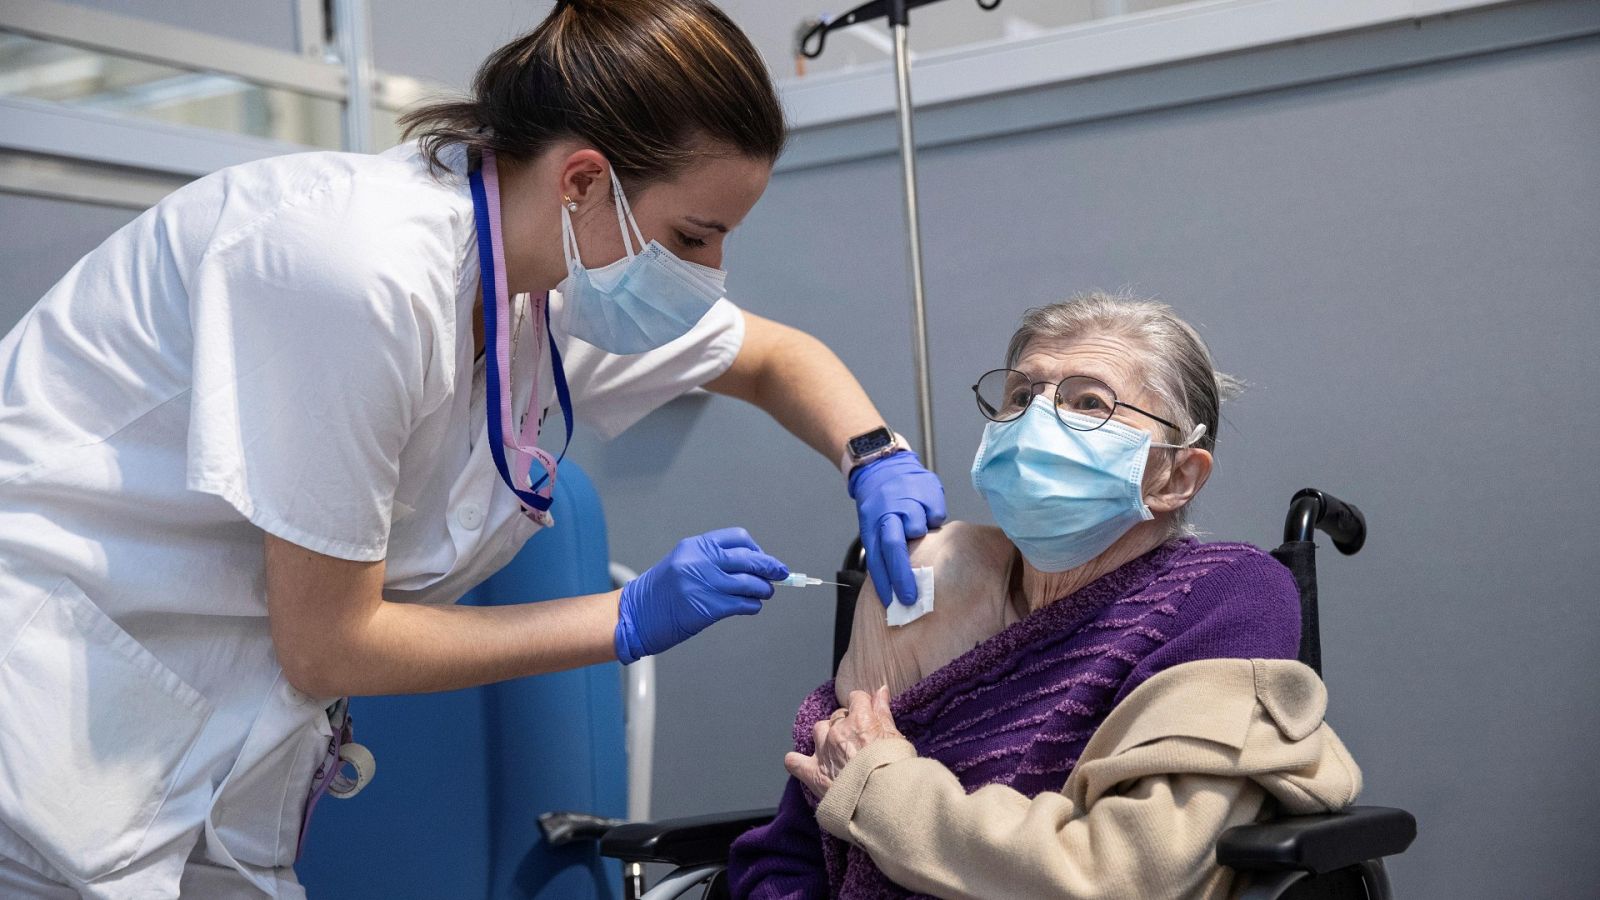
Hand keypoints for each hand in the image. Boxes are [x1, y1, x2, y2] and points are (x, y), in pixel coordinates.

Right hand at [614, 527, 787, 663]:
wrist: (634, 615)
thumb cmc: (658, 594)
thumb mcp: (681, 565)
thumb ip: (711, 561)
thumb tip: (748, 566)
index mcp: (695, 546)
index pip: (737, 538)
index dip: (756, 549)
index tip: (764, 559)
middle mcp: (701, 561)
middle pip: (749, 558)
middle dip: (770, 566)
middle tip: (781, 573)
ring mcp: (705, 584)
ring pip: (750, 582)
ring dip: (764, 589)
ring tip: (766, 593)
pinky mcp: (708, 607)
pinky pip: (742, 603)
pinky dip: (753, 605)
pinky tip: (752, 606)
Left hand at [785, 686, 901, 797]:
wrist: (883, 801)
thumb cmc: (894, 770)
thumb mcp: (896, 737)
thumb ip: (884, 711)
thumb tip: (880, 690)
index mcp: (860, 720)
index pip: (856, 698)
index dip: (862, 705)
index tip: (866, 712)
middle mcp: (838, 732)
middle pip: (837, 716)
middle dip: (846, 724)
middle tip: (858, 740)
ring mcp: (824, 752)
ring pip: (818, 730)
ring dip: (825, 736)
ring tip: (837, 749)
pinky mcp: (814, 774)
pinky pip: (794, 762)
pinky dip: (797, 761)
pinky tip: (803, 763)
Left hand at [849, 451, 946, 605]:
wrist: (885, 465)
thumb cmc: (880, 503)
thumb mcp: (873, 523)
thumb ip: (884, 547)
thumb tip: (898, 583)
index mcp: (872, 523)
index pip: (875, 558)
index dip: (883, 582)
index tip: (891, 603)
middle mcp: (888, 512)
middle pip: (893, 547)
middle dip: (902, 575)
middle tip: (911, 597)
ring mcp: (908, 500)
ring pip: (919, 529)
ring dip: (921, 534)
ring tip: (919, 528)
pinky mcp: (928, 492)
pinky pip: (935, 515)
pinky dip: (933, 518)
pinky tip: (926, 511)